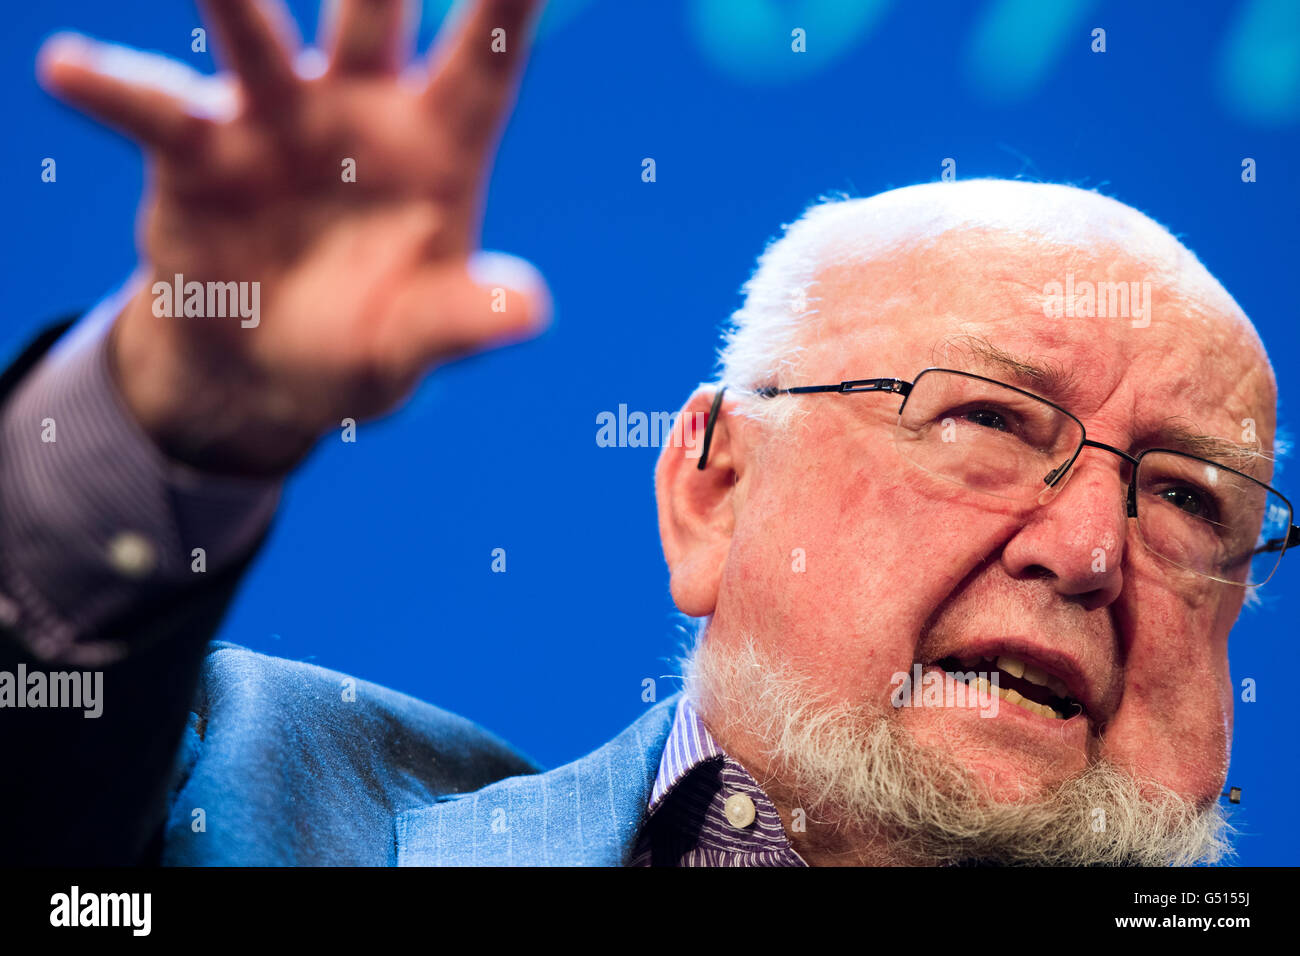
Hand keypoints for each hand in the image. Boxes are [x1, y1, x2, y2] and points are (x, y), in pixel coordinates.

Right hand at [39, 0, 551, 474]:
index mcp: (437, 146)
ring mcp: (275, 118)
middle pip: (371, 13)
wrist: (266, 370)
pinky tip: (67, 68)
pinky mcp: (198, 149)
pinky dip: (113, 90)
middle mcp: (359, 109)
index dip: (507, 0)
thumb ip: (463, 319)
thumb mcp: (416, 342)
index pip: (484, 60)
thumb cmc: (364, 343)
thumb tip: (528, 309)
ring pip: (255, 33)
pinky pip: (154, 110)